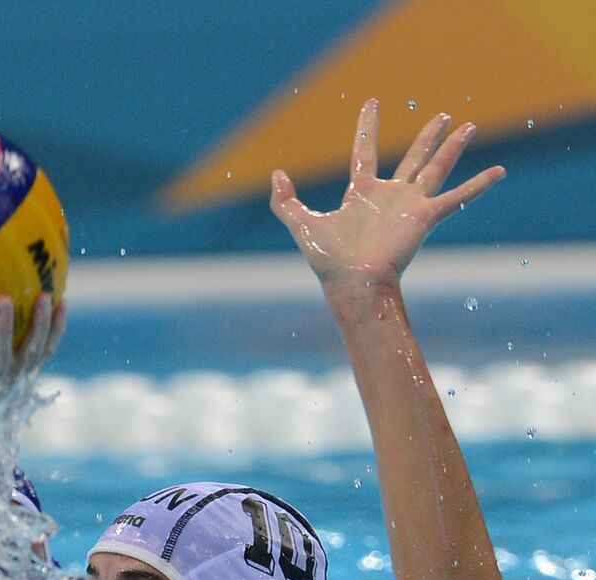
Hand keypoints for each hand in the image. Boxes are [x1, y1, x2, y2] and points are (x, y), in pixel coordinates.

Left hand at [270, 100, 504, 291]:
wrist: (352, 280)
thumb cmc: (328, 259)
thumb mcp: (300, 223)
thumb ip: (285, 201)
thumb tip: (276, 174)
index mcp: (362, 193)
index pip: (365, 152)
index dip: (368, 127)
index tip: (373, 102)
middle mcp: (389, 195)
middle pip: (413, 157)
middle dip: (427, 136)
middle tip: (443, 116)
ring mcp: (409, 205)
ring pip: (436, 168)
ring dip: (453, 147)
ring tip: (468, 126)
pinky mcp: (425, 216)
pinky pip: (457, 197)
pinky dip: (478, 184)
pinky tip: (499, 171)